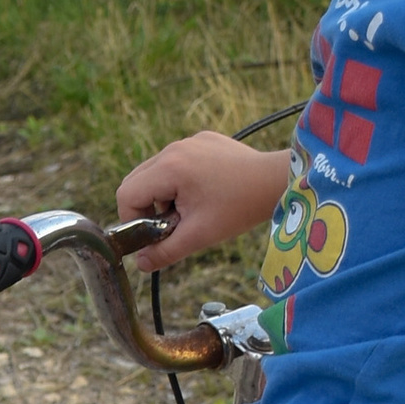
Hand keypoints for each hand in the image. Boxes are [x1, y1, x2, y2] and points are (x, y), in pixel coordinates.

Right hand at [115, 131, 286, 265]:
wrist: (277, 182)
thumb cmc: (240, 208)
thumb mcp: (199, 236)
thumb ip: (164, 252)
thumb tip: (140, 264)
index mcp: (169, 168)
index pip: (126, 195)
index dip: (133, 219)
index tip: (155, 233)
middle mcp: (174, 149)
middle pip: (136, 180)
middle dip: (147, 206)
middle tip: (173, 223)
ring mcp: (189, 141)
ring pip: (156, 171)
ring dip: (164, 193)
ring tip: (193, 208)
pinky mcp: (203, 139)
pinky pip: (177, 161)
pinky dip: (181, 179)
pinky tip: (206, 191)